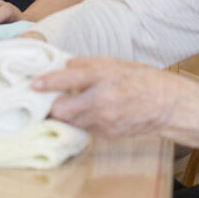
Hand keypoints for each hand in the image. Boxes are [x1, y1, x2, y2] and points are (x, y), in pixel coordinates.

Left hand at [31, 56, 174, 137]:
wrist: (165, 105)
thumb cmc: (139, 79)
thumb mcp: (112, 63)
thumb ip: (84, 65)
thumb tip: (60, 67)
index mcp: (103, 77)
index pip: (68, 79)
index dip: (47, 82)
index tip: (33, 84)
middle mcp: (101, 100)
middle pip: (61, 109)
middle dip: (52, 105)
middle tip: (49, 98)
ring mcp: (104, 121)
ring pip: (69, 121)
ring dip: (65, 114)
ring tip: (69, 104)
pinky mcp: (105, 135)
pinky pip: (83, 128)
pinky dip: (81, 121)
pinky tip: (89, 112)